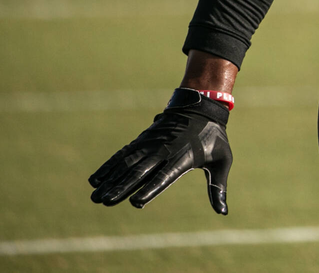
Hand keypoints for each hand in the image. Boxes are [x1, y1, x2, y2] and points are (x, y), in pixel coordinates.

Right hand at [89, 88, 232, 213]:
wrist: (202, 106)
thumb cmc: (214, 137)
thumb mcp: (222, 160)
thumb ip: (218, 187)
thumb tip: (223, 212)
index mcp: (183, 158)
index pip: (164, 176)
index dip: (150, 189)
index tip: (136, 202)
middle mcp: (164, 151)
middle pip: (140, 171)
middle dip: (122, 187)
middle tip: (105, 201)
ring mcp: (151, 144)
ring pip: (127, 163)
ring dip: (110, 180)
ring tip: (96, 196)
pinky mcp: (143, 140)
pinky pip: (123, 154)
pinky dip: (109, 166)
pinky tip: (96, 179)